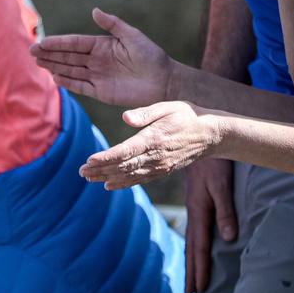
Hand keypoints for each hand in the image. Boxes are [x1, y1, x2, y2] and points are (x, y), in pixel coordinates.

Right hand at [32, 8, 178, 108]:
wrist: (164, 81)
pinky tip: (55, 78)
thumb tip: (94, 11)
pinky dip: (67, 82)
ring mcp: (97, 76)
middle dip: (50, 54)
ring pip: (70, 70)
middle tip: (31, 51)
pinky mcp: (100, 91)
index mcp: (102, 46)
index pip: (75, 43)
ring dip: (54, 66)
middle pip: (68, 57)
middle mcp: (96, 60)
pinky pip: (80, 86)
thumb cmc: (151, 56)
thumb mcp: (133, 36)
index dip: (58, 43)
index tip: (42, 42)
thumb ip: (113, 25)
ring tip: (37, 63)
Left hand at [79, 100, 223, 189]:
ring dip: (107, 177)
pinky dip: (123, 183)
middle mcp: (156, 156)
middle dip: (100, 169)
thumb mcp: (168, 107)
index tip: (89, 160)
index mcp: (154, 139)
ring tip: (88, 177)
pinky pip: (139, 180)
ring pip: (129, 175)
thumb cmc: (187, 116)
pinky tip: (108, 185)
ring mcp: (159, 166)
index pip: (126, 151)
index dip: (106, 157)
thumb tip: (125, 117)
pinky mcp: (162, 171)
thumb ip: (146, 113)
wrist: (211, 135)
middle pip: (123, 166)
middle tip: (81, 171)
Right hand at [184, 157, 237, 292]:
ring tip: (191, 278)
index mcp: (199, 211)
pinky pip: (194, 230)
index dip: (199, 268)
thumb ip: (226, 210)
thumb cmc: (213, 162)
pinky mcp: (196, 202)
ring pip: (192, 240)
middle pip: (193, 248)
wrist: (198, 139)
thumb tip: (229, 238)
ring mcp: (194, 207)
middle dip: (192, 270)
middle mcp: (194, 212)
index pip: (200, 246)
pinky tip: (195, 248)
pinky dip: (193, 244)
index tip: (197, 289)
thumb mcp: (221, 184)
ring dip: (192, 260)